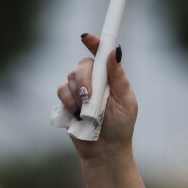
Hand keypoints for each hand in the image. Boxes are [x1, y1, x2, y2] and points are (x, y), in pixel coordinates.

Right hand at [57, 34, 137, 160]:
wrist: (105, 150)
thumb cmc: (120, 126)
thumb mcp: (126, 101)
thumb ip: (118, 77)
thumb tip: (114, 52)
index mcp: (109, 77)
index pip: (100, 53)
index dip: (94, 42)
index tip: (86, 37)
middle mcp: (93, 80)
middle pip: (82, 64)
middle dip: (85, 79)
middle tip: (91, 96)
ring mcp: (79, 91)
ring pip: (70, 79)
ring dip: (79, 96)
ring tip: (88, 113)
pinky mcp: (67, 102)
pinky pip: (61, 92)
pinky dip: (69, 103)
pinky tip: (78, 115)